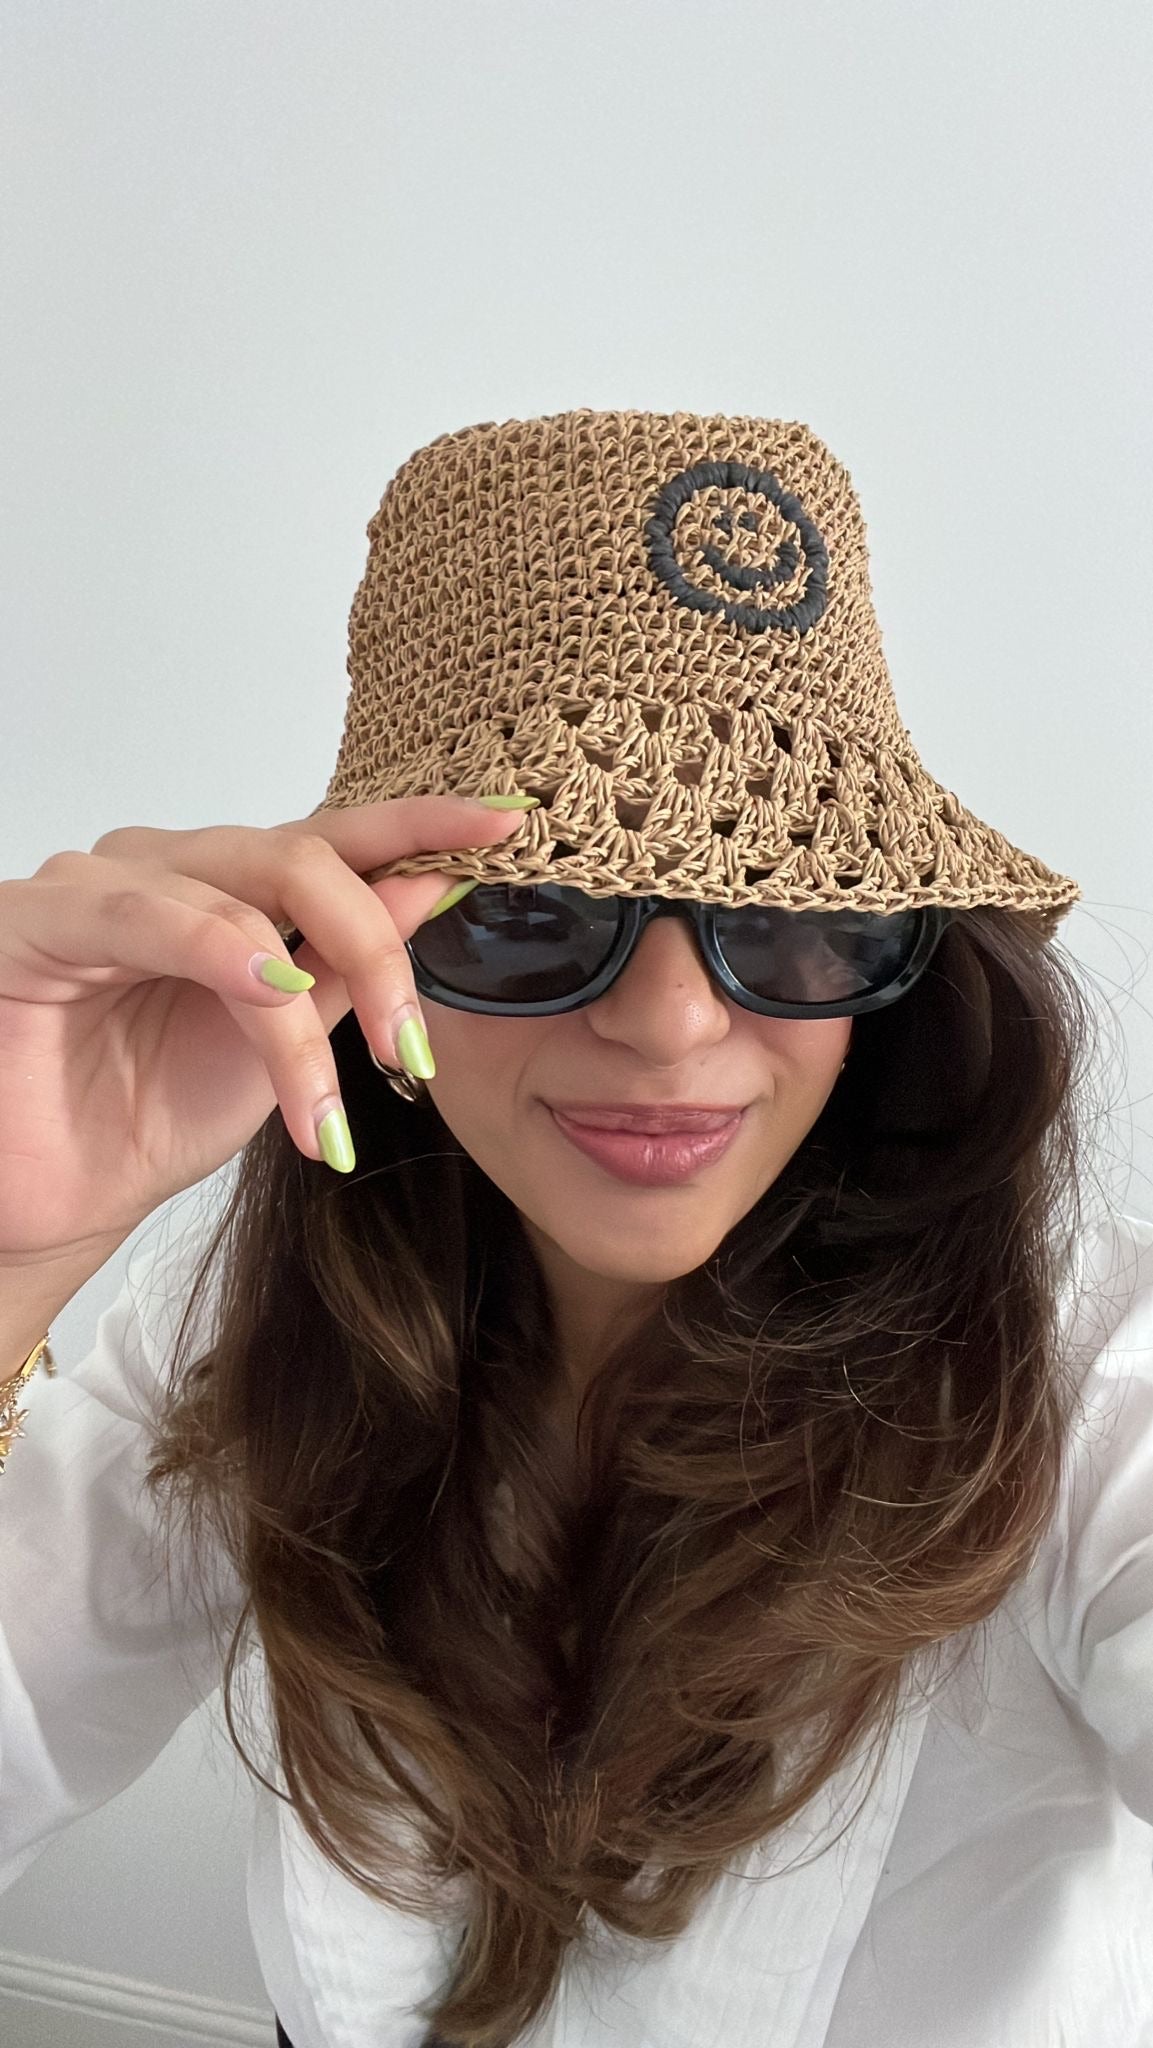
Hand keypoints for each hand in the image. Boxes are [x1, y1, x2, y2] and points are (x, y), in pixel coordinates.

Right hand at [0, 796, 527, 1261]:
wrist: (54, 1202)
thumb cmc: (147, 1118)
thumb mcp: (281, 1047)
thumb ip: (345, 968)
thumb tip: (434, 888)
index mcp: (231, 888)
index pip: (338, 838)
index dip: (422, 826)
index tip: (508, 826)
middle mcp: (168, 866)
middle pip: (303, 857)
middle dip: (378, 951)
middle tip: (411, 1050)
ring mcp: (98, 881)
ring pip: (239, 899)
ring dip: (302, 1005)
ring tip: (328, 1102)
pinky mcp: (36, 915)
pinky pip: (147, 914)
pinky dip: (218, 953)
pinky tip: (264, 993)